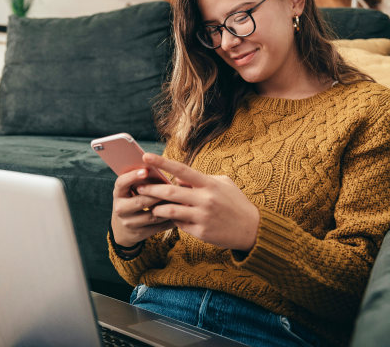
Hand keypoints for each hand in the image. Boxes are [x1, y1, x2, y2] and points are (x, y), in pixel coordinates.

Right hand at [111, 167, 174, 248]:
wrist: (121, 230)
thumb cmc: (130, 202)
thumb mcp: (129, 192)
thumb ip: (139, 182)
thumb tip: (157, 167)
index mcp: (118, 194)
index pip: (121, 183)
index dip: (132, 176)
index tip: (145, 170)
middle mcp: (121, 209)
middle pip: (140, 201)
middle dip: (157, 194)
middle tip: (172, 187)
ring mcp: (130, 223)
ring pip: (152, 215)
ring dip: (168, 208)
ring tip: (182, 200)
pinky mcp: (140, 233)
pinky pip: (158, 227)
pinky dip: (170, 220)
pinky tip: (181, 214)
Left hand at [136, 153, 259, 251]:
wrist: (251, 229)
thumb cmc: (235, 203)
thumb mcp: (223, 184)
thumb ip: (200, 179)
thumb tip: (179, 177)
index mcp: (209, 184)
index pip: (181, 169)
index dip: (161, 162)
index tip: (145, 156)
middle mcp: (205, 199)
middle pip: (170, 191)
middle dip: (151, 188)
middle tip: (138, 186)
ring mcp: (202, 216)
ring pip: (169, 210)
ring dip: (156, 208)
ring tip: (151, 206)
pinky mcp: (201, 232)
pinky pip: (179, 224)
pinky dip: (172, 220)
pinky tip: (170, 218)